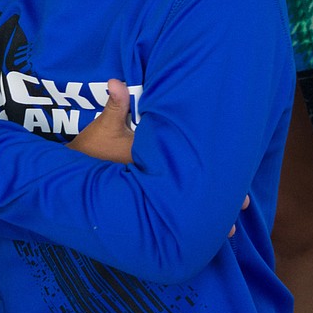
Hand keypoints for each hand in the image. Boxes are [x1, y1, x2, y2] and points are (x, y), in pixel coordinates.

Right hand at [66, 80, 249, 235]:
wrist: (68, 182)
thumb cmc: (89, 153)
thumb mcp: (101, 128)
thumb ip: (115, 106)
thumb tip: (116, 81)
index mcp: (151, 168)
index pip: (189, 177)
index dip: (216, 182)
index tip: (241, 192)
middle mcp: (153, 187)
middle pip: (192, 198)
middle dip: (218, 204)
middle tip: (245, 206)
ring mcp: (148, 200)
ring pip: (182, 211)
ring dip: (204, 216)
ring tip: (230, 230)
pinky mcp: (143, 206)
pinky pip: (169, 214)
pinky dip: (186, 217)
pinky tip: (200, 224)